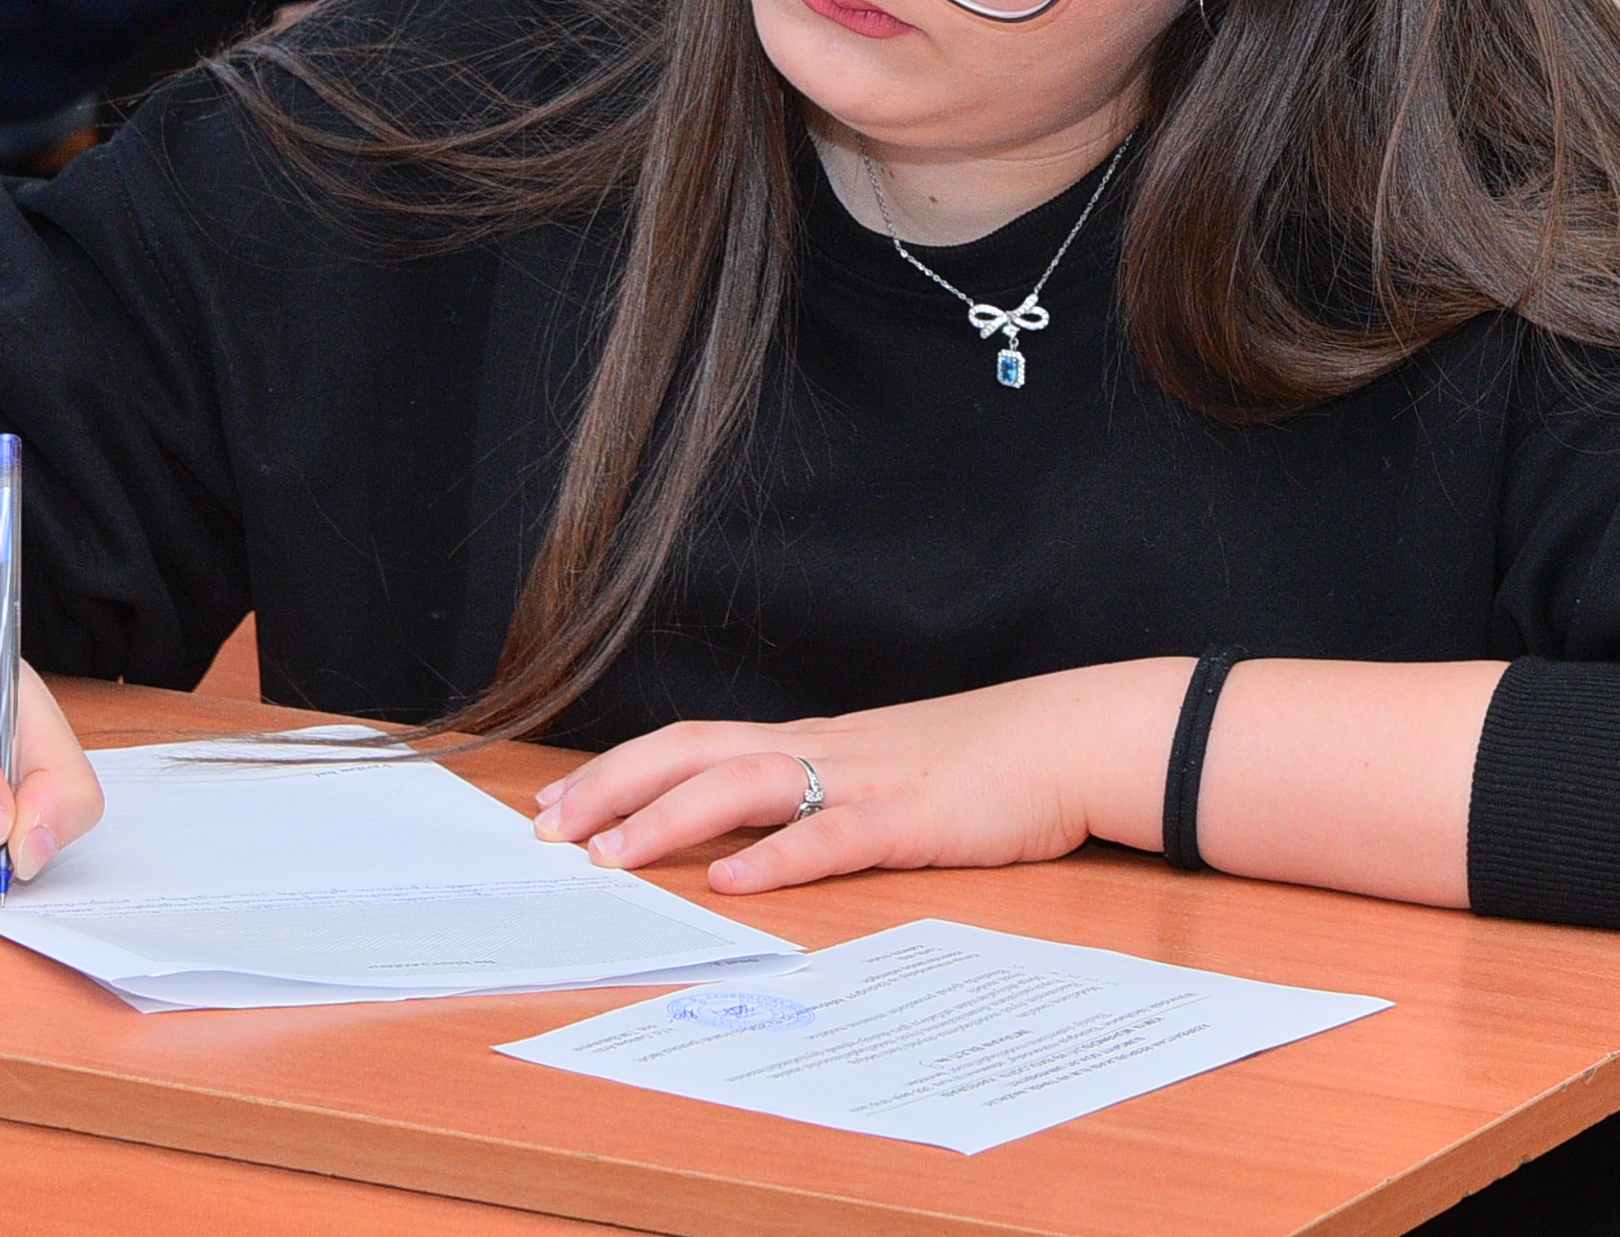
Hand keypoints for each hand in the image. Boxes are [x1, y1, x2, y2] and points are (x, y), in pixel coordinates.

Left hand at [537, 666, 1170, 899]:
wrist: (1071, 738)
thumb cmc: (986, 760)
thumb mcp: (886, 770)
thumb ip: (822, 795)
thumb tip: (753, 834)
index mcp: (812, 743)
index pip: (693, 744)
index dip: (618, 771)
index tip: (557, 804)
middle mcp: (822, 751)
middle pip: (691, 754)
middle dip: (611, 790)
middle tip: (547, 831)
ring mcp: (862, 780)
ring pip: (743, 786)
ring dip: (667, 821)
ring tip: (609, 857)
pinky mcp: (908, 818)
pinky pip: (830, 838)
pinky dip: (776, 858)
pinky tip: (734, 881)